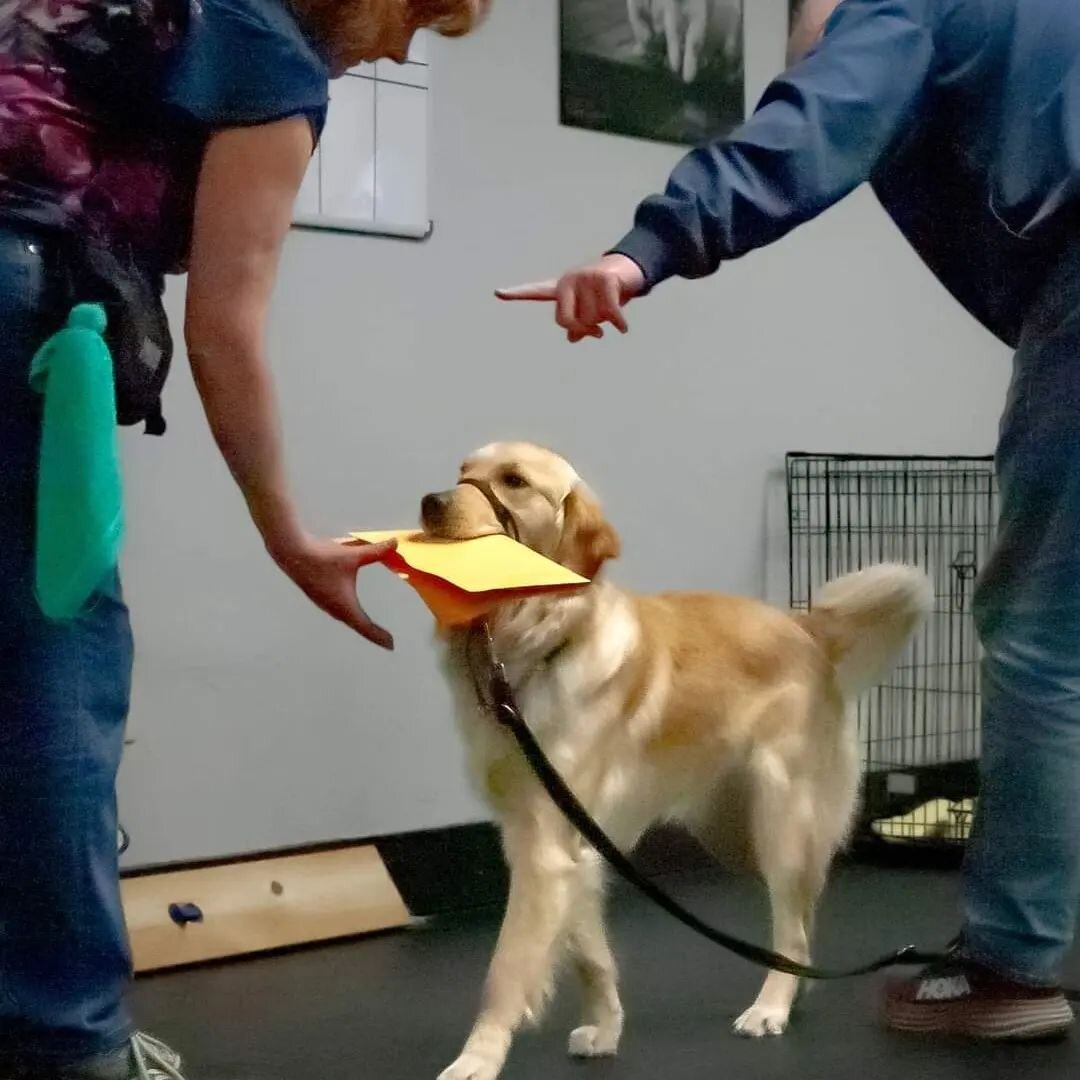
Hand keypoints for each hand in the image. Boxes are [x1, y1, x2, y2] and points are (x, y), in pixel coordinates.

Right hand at [268, 534, 397, 648]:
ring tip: (372, 629)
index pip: (366, 627)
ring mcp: (325, 604)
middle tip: (387, 640)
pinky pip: (339, 611)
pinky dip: (350, 615)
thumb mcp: (353, 555)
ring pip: (347, 619)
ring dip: (360, 625)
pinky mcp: (319, 596)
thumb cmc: (322, 557)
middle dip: (373, 633)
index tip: (391, 645)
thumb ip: (376, 551)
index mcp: (344, 605)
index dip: (379, 636)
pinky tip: (351, 610)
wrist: (291, 553)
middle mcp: (334, 609)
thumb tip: (395, 543)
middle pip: (358, 626)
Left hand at [496, 254, 644, 342]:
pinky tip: (623, 328)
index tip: (498, 292)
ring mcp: (585, 277)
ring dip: (605, 321)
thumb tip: (572, 337)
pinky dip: (618, 322)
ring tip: (614, 310)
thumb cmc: (606, 293)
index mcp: (561, 288)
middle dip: (583, 329)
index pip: (535, 291)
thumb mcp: (591, 310)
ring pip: (591, 318)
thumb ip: (579, 324)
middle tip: (597, 334)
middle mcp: (569, 280)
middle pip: (565, 320)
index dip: (517, 293)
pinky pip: (609, 310)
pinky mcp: (604, 279)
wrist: (629, 271)